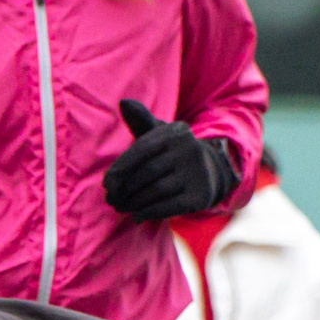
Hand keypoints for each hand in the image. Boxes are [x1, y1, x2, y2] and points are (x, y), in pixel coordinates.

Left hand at [103, 100, 239, 220]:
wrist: (212, 171)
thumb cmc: (174, 152)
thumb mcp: (161, 134)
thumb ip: (141, 120)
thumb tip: (123, 103)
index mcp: (175, 133)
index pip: (141, 150)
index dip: (121, 168)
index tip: (107, 184)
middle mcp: (189, 150)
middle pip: (147, 172)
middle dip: (125, 188)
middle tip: (111, 200)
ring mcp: (196, 173)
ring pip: (156, 190)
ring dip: (133, 202)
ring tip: (120, 207)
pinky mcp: (200, 195)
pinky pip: (169, 207)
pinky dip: (149, 212)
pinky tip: (137, 216)